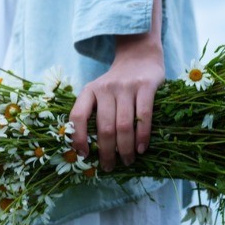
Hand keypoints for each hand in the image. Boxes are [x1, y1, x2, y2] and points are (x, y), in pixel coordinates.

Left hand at [69, 39, 164, 171]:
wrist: (139, 57)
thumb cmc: (115, 85)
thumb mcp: (97, 93)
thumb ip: (92, 114)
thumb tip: (86, 150)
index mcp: (88, 91)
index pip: (77, 116)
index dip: (78, 138)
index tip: (84, 155)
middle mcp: (105, 88)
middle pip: (104, 127)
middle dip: (106, 152)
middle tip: (109, 167)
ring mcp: (126, 87)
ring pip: (124, 125)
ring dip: (125, 149)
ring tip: (127, 161)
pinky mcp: (146, 86)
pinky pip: (144, 116)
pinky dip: (142, 136)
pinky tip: (141, 149)